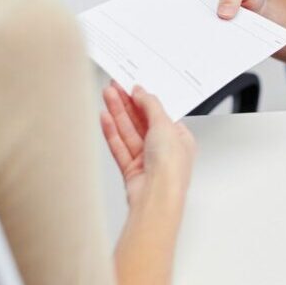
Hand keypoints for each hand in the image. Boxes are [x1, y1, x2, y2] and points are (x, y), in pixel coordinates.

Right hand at [100, 81, 195, 206]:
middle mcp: (164, 150)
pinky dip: (112, 132)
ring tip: (107, 95)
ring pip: (128, 132)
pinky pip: (120, 146)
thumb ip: (151, 106)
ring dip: (117, 113)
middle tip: (114, 87)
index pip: (160, 114)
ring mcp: (147, 161)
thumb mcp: (165, 125)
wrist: (156, 197)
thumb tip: (142, 93)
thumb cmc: (171, 168)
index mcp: (180, 139)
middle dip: (127, 104)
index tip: (131, 87)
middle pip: (142, 122)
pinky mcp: (132, 170)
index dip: (145, 100)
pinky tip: (105, 118)